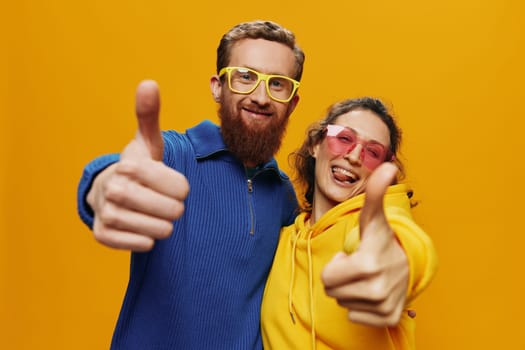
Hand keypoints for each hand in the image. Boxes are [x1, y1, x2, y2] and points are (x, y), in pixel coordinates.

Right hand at [87, 80, 189, 251]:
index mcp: (130, 165)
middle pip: (172, 211)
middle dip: (174, 208)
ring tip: (155, 214)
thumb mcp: (147, 141)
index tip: (170, 184)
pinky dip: (148, 240)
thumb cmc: (138, 167)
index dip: (181, 189)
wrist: (109, 192)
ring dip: (163, 225)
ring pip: (159, 231)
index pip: (181, 189)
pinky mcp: (103, 235)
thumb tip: (149, 83)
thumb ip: (150, 115)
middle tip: (164, 202)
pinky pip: (142, 245)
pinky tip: (143, 228)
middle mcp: (115, 189)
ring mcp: (107, 213)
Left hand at [321, 163, 408, 326]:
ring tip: (366, 278)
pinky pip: (354, 317)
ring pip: (343, 304)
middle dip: (340, 278)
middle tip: (358, 267)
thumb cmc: (381, 240)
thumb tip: (387, 165)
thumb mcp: (372, 218)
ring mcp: (384, 306)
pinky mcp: (388, 318)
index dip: (336, 265)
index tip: (354, 256)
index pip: (327, 277)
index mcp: (368, 264)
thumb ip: (374, 193)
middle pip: (332, 291)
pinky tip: (372, 293)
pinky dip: (359, 307)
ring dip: (349, 291)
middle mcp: (377, 289)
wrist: (407, 264)